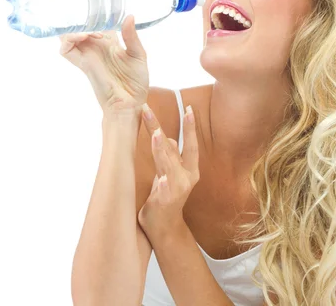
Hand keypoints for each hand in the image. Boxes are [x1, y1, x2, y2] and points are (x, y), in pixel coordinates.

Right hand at [59, 0, 149, 115]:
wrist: (129, 104)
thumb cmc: (135, 82)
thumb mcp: (139, 55)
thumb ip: (132, 36)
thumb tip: (129, 15)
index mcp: (108, 37)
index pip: (103, 9)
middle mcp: (94, 40)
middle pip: (80, 11)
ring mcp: (85, 50)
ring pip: (69, 25)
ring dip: (75, 14)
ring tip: (85, 9)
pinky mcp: (80, 62)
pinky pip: (66, 46)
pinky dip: (71, 37)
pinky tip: (83, 33)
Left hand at [137, 103, 199, 242]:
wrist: (165, 227)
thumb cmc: (166, 196)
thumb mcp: (169, 172)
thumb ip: (171, 156)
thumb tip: (170, 139)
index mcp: (189, 168)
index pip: (189, 143)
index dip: (189, 127)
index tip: (189, 108)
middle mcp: (186, 176)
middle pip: (172, 147)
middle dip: (158, 128)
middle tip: (146, 109)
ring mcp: (178, 189)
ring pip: (167, 165)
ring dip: (161, 150)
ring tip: (155, 136)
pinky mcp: (167, 202)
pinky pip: (165, 191)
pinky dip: (164, 185)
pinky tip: (162, 180)